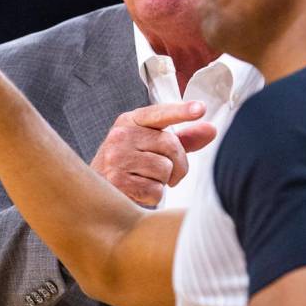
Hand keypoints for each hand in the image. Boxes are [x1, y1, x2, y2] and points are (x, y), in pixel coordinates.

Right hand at [91, 102, 216, 205]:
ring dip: (163, 181)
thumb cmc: (130, 165)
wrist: (95, 192)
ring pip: (165, 169)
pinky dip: (153, 196)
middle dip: (178, 164)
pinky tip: (139, 192)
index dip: (181, 111)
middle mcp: (121, 135)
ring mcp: (116, 158)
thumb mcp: (151, 145)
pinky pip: (155, 190)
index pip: (159, 113)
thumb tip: (211, 130)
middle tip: (169, 173)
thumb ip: (182, 138)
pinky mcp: (117, 182)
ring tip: (147, 180)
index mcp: (130, 121)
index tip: (199, 108)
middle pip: (171, 145)